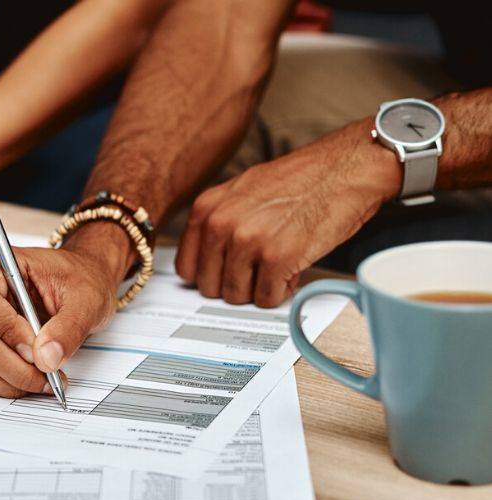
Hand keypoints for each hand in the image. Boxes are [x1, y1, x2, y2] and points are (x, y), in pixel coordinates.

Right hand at [0, 225, 131, 397]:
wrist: (82, 285)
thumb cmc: (80, 281)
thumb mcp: (86, 299)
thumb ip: (68, 328)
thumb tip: (46, 358)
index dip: (6, 330)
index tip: (35, 349)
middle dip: (15, 366)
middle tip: (49, 374)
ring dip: (8, 380)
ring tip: (44, 380)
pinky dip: (2, 385)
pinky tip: (31, 381)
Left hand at [175, 122, 400, 306]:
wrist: (347, 168)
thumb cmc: (302, 179)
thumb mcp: (243, 190)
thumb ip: (220, 220)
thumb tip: (207, 257)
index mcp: (208, 208)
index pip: (186, 266)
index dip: (208, 276)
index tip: (223, 275)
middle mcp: (222, 224)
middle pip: (210, 286)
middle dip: (235, 284)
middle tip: (258, 270)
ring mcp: (249, 241)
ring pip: (237, 296)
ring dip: (259, 288)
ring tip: (278, 265)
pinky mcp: (278, 258)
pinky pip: (267, 298)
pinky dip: (282, 291)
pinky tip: (292, 269)